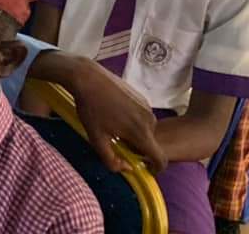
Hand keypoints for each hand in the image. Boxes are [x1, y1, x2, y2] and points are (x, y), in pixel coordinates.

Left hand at [68, 60, 166, 174]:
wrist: (88, 78)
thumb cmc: (91, 109)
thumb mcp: (96, 138)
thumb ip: (111, 160)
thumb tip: (126, 168)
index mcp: (141, 133)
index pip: (160, 158)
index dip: (156, 168)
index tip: (146, 169)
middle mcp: (149, 119)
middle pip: (150, 143)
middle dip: (138, 147)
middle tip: (117, 142)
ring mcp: (147, 106)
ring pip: (146, 129)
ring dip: (135, 133)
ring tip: (114, 125)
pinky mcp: (142, 96)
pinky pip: (142, 116)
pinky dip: (134, 120)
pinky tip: (116, 113)